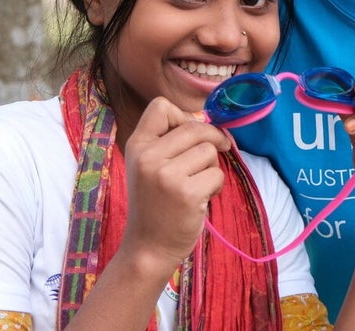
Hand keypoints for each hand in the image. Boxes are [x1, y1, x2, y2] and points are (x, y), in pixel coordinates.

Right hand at [120, 98, 230, 271]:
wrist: (148, 248)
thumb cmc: (155, 204)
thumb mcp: (149, 166)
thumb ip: (170, 142)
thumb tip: (207, 120)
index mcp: (137, 146)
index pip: (161, 106)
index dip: (183, 116)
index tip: (190, 134)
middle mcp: (148, 157)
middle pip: (195, 127)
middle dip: (212, 139)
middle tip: (214, 156)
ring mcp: (167, 175)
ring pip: (209, 151)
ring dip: (212, 168)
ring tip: (196, 186)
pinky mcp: (187, 193)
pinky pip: (217, 174)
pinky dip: (216, 187)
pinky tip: (200, 200)